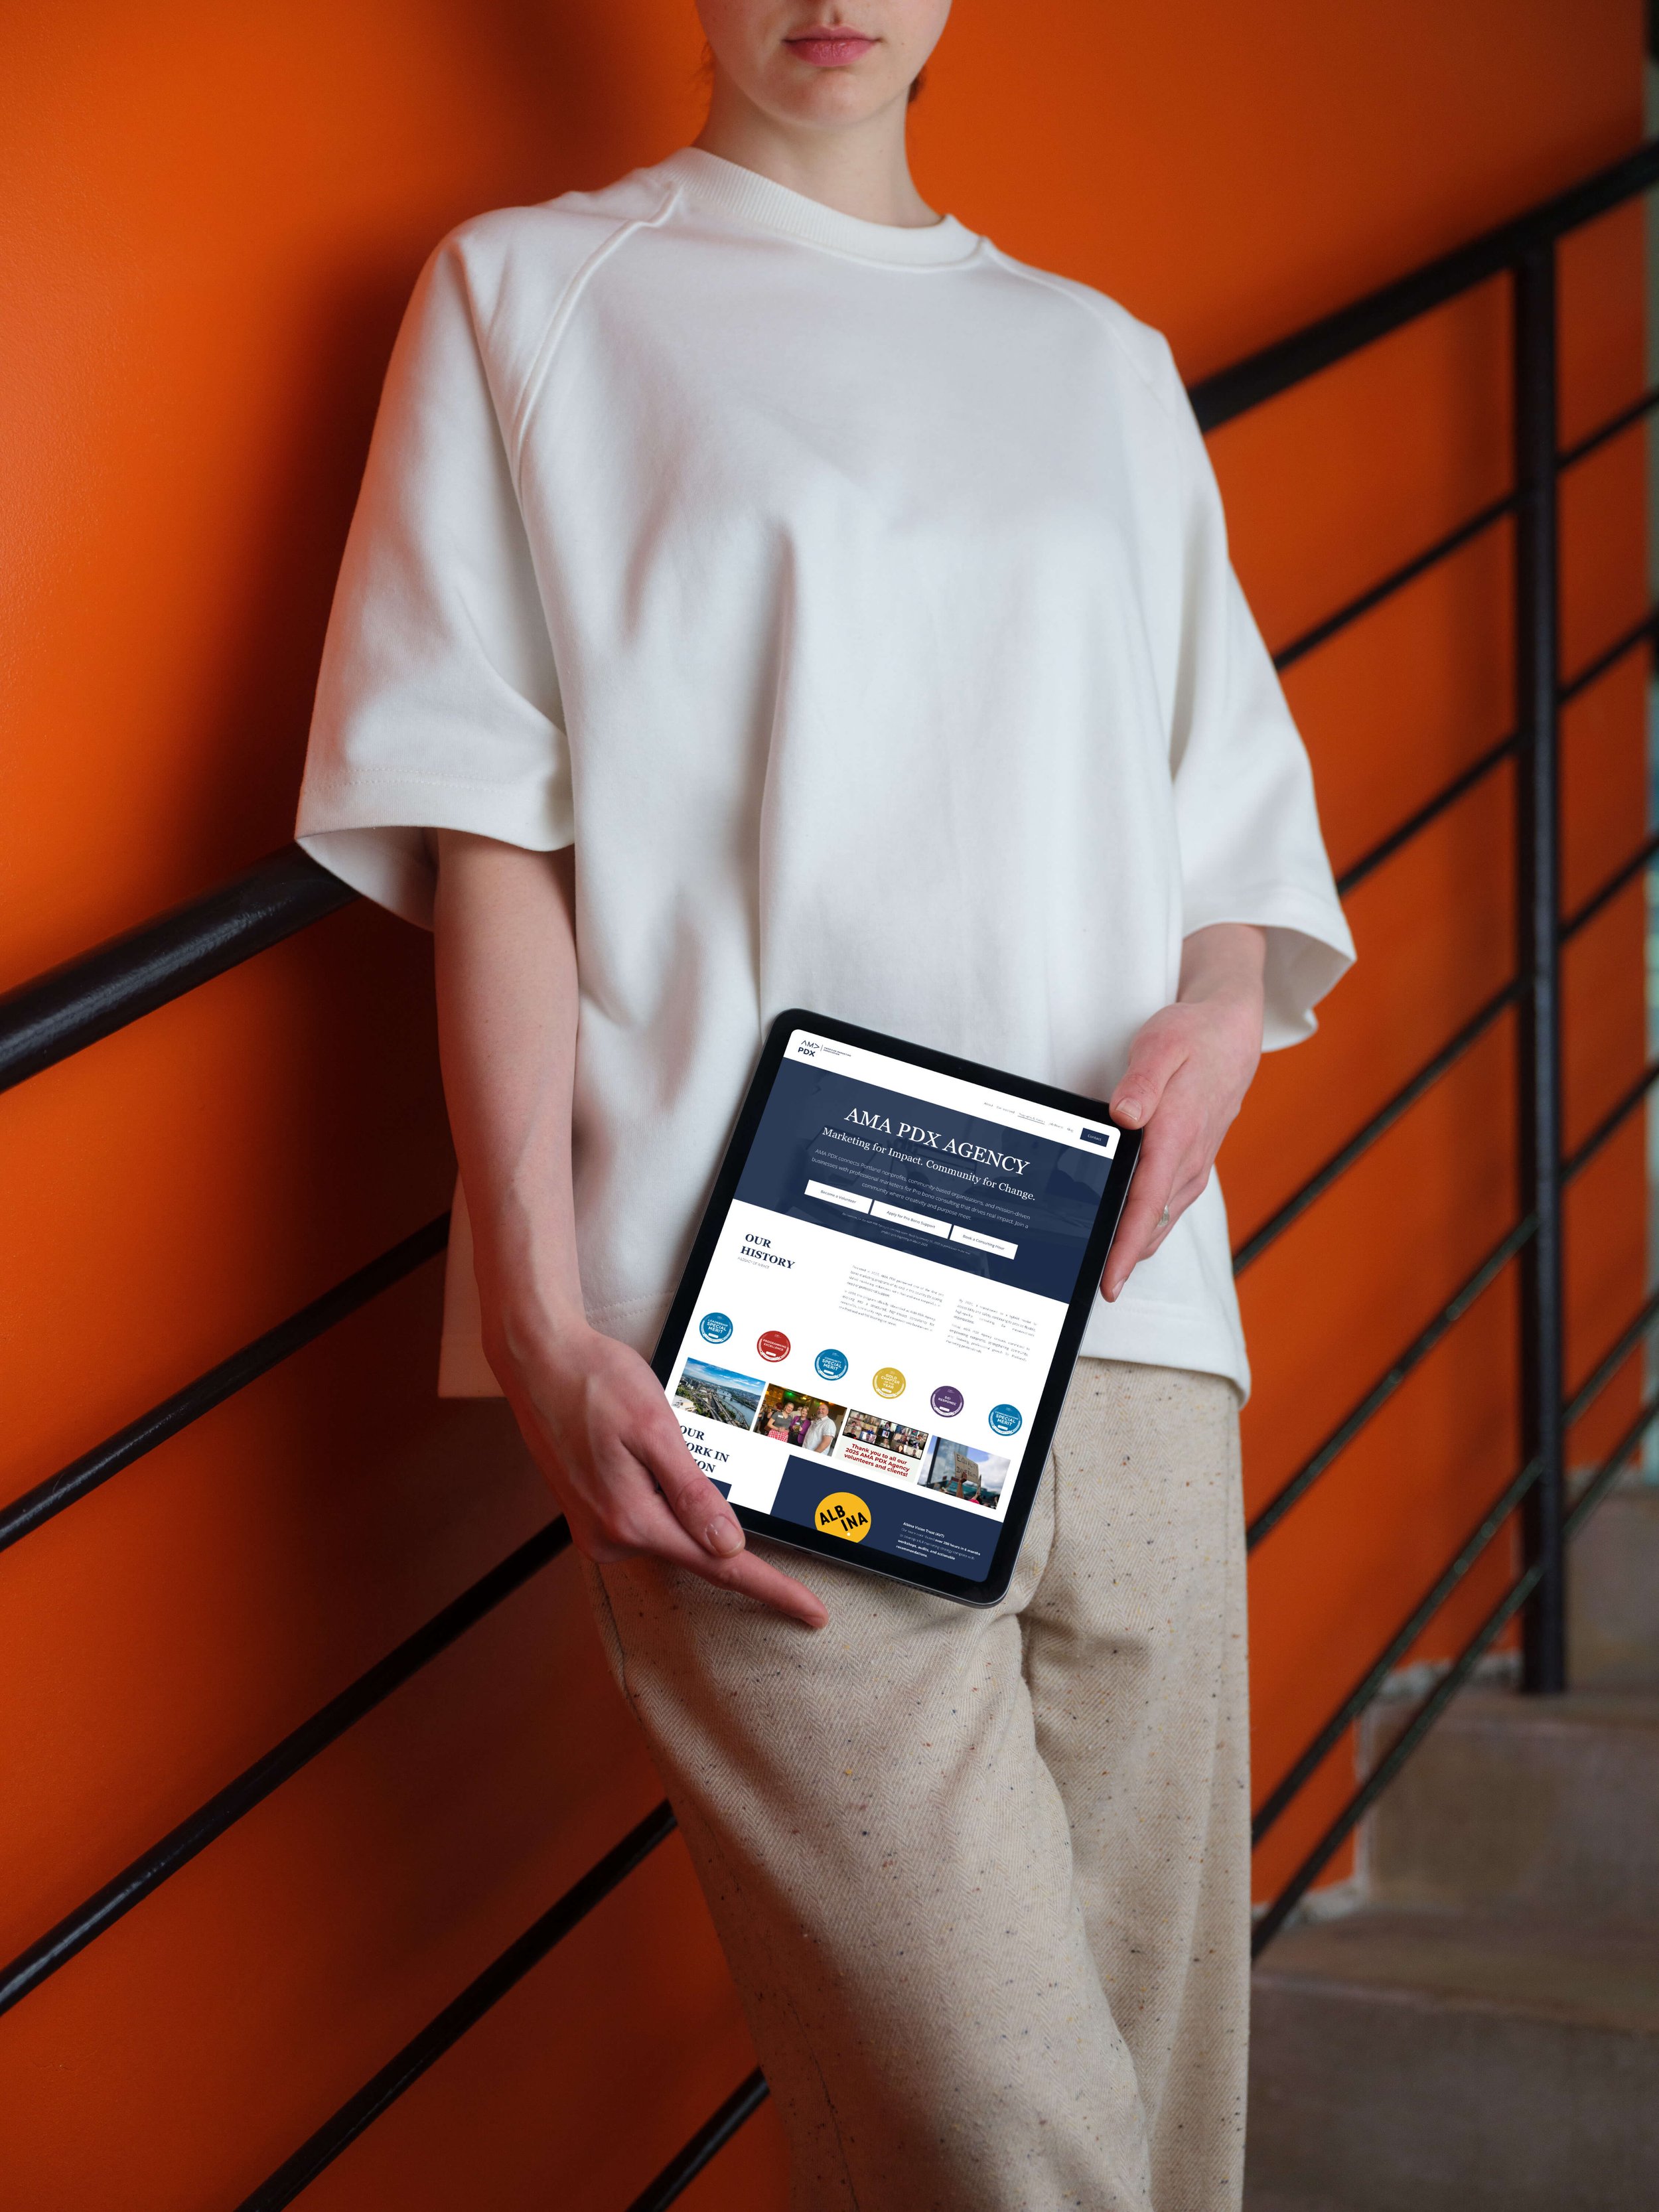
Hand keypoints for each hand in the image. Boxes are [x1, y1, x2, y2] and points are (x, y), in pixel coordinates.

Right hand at [490, 1314, 829, 1629]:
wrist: (538, 1361)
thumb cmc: (594, 1382)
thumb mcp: (655, 1430)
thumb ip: (692, 1493)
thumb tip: (729, 1546)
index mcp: (630, 1519)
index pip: (719, 1568)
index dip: (771, 1589)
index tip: (811, 1612)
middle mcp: (609, 1536)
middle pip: (694, 1550)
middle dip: (720, 1527)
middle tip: (705, 1464)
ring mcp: (596, 1528)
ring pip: (670, 1532)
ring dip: (683, 1502)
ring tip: (650, 1439)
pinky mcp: (592, 1513)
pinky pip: (647, 1519)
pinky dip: (662, 1498)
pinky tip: (645, 1455)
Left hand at [1102, 923, 1266, 1300]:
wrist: (1233, 1031)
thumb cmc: (1194, 1036)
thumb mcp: (1161, 1045)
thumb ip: (1141, 1083)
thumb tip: (1123, 1115)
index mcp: (1177, 1135)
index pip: (1146, 1205)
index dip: (1126, 1247)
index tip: (1109, 1280)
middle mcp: (1189, 1159)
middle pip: (1152, 1224)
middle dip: (1123, 1259)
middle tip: (1087, 1285)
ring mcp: (1194, 1165)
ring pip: (1161, 1219)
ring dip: (1135, 1246)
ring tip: (1101, 1270)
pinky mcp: (1193, 1163)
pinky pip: (1167, 1205)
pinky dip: (1146, 1225)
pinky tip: (1124, 1233)